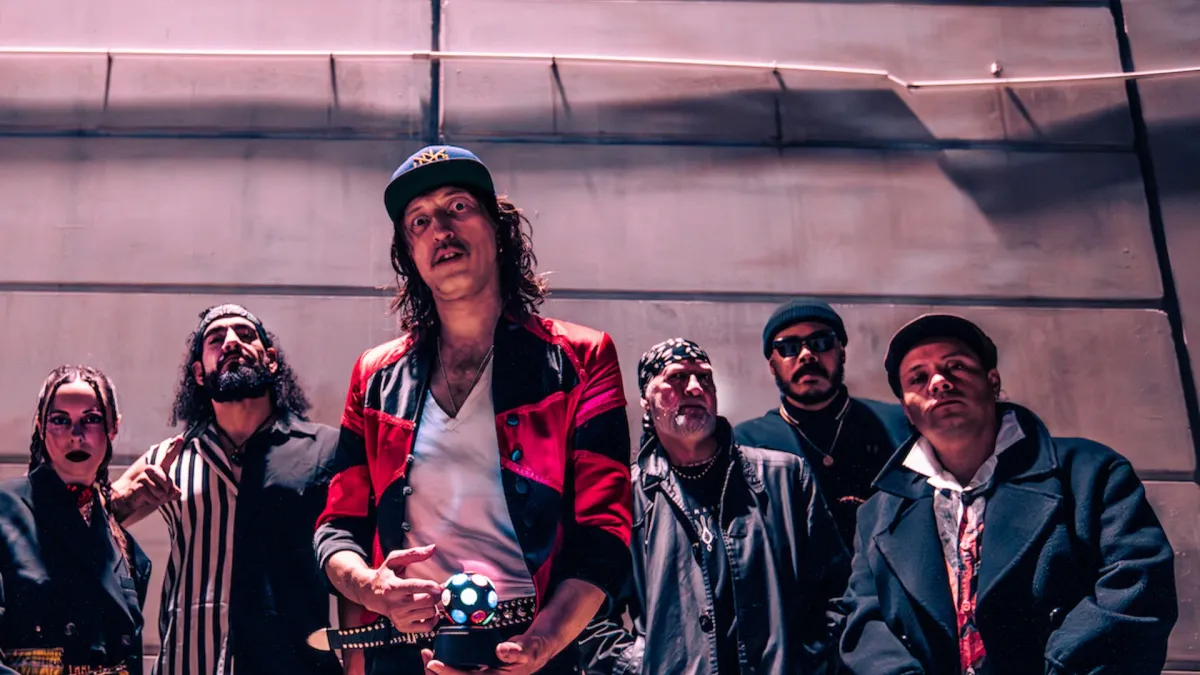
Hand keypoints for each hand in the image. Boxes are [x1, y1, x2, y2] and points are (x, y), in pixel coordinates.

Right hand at [113, 437, 183, 516]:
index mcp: (161, 469)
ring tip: (152, 496)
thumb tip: (178, 493)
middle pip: (167, 482)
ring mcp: (144, 476)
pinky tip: (145, 499)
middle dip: (166, 492)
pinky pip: (152, 496)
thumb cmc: (151, 495)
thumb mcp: (165, 494)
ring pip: (160, 490)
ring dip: (159, 497)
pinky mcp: (137, 484)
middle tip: (159, 493)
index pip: (170, 457)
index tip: (181, 437)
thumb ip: (173, 492)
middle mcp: (152, 470)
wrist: (132, 500)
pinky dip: (152, 501)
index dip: (176, 448)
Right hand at [360, 545, 442, 633]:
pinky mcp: (403, 627)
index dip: (429, 586)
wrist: (369, 594)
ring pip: (429, 613)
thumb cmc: (384, 575)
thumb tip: (433, 548)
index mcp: (393, 587)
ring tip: (428, 598)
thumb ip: (413, 553)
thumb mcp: (394, 560)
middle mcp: (395, 604)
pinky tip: (428, 610)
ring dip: (434, 605)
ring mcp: (399, 617)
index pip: (414, 587)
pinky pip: (427, 627)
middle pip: (427, 601)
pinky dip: (433, 618)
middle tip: (437, 589)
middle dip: (437, 594)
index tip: (439, 586)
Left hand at [421, 633, 552, 674]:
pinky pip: (456, 674)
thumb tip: (501, 651)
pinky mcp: (475, 674)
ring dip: (436, 672)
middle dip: (436, 674)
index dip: (449, 674)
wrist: (531, 654)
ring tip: (426, 655)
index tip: (433, 663)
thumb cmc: (529, 652)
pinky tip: (435, 656)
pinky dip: (444, 667)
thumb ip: (517, 650)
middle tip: (426, 657)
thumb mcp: (527, 650)